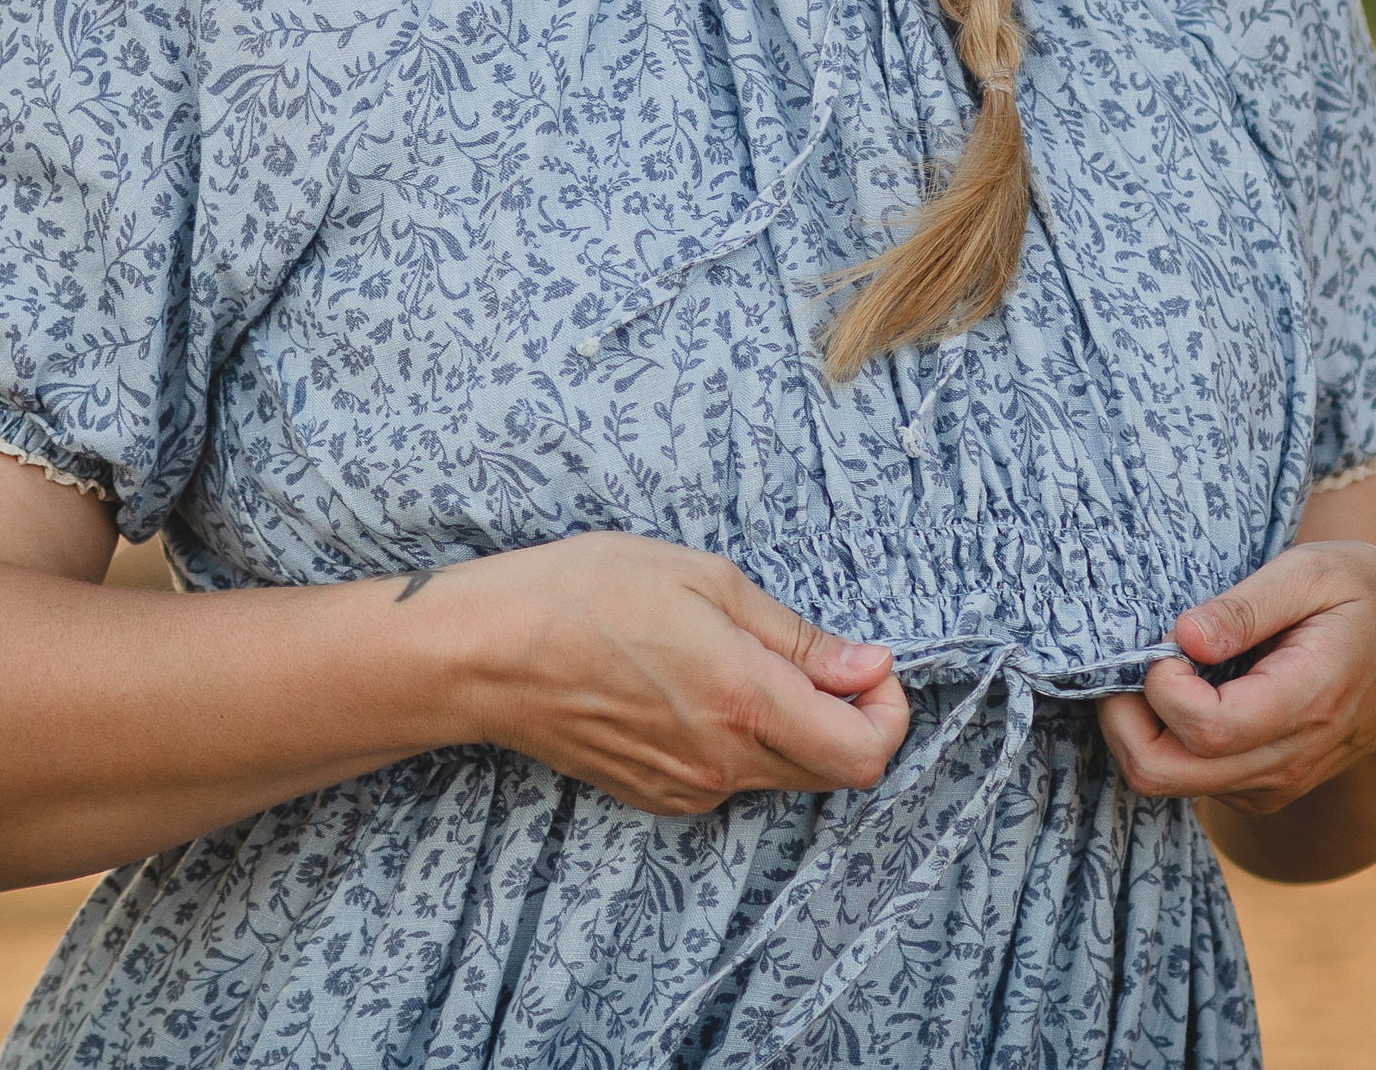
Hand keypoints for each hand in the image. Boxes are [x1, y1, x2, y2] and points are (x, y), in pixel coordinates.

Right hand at [462, 530, 911, 815]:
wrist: (487, 653)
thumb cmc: (586, 595)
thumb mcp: (704, 580)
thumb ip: (796, 636)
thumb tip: (867, 666)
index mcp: (745, 701)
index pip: (865, 752)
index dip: (889, 711)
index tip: (869, 666)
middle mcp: (723, 761)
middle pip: (833, 770)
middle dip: (847, 717)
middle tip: (817, 659)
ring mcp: (688, 787)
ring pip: (782, 774)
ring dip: (792, 727)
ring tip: (739, 661)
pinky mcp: (656, 794)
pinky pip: (731, 778)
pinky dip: (742, 741)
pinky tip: (697, 689)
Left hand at [1096, 540, 1375, 815]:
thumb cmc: (1369, 603)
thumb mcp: (1319, 572)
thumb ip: (1247, 606)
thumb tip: (1182, 637)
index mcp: (1308, 701)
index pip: (1208, 727)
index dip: (1161, 686)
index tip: (1166, 642)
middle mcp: (1287, 759)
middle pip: (1164, 771)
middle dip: (1122, 717)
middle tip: (1131, 660)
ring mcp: (1270, 783)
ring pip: (1165, 782)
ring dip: (1134, 728)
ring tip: (1157, 668)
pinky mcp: (1254, 789)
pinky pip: (1182, 779)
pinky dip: (1157, 739)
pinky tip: (1179, 690)